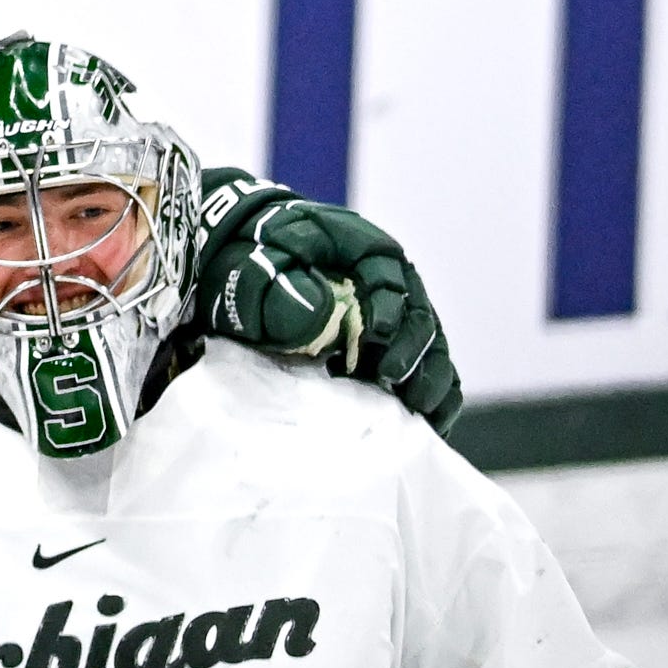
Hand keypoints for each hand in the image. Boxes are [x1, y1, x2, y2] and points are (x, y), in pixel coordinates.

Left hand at [193, 170, 462, 435]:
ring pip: (426, 343)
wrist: (235, 273)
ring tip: (420, 406)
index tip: (376, 334)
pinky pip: (420, 366)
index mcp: (358, 248)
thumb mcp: (254, 271)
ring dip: (428, 374)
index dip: (388, 304)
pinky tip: (431, 419)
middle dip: (411, 346)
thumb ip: (280, 290)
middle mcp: (385, 280)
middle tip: (392, 376)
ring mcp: (389, 315)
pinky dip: (432, 391)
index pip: (388, 274)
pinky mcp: (384, 348)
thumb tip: (321, 315)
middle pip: (416, 312)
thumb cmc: (247, 264)